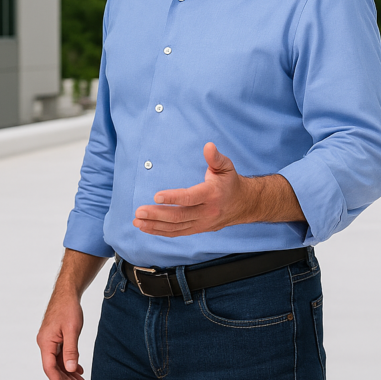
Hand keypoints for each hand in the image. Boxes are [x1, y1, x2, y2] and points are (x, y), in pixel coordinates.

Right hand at [37, 290, 85, 379]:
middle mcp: (45, 343)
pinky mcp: (55, 338)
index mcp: (46, 342)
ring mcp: (50, 341)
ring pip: (58, 363)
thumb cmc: (67, 307)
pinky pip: (60, 355)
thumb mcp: (72, 330)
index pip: (50, 368)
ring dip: (68, 373)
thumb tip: (70, 368)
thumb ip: (71, 351)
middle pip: (54, 368)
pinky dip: (69, 363)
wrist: (67, 293)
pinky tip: (78, 369)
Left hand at [133, 142, 254, 236]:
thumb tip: (208, 146)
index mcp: (212, 195)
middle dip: (157, 215)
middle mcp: (206, 212)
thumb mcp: (226, 167)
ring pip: (176, 227)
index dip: (173, 198)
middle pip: (179, 216)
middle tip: (139, 211)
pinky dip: (160, 232)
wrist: (243, 205)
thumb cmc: (230, 183)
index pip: (190, 198)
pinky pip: (177, 233)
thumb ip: (215, 157)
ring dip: (155, 225)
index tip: (156, 196)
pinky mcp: (197, 229)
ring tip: (137, 221)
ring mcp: (201, 223)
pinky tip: (146, 227)